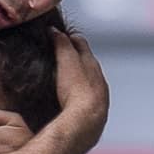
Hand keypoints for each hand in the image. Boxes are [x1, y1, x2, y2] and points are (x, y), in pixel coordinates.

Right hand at [53, 29, 108, 149]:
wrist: (85, 123)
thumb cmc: (77, 91)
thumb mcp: (66, 61)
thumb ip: (61, 44)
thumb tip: (55, 31)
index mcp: (91, 63)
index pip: (80, 43)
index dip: (68, 38)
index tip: (58, 36)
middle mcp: (98, 78)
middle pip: (87, 62)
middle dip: (76, 58)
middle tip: (61, 58)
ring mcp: (99, 97)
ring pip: (89, 82)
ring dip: (79, 79)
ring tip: (65, 82)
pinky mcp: (95, 114)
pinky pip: (88, 100)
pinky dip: (80, 97)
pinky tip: (72, 103)